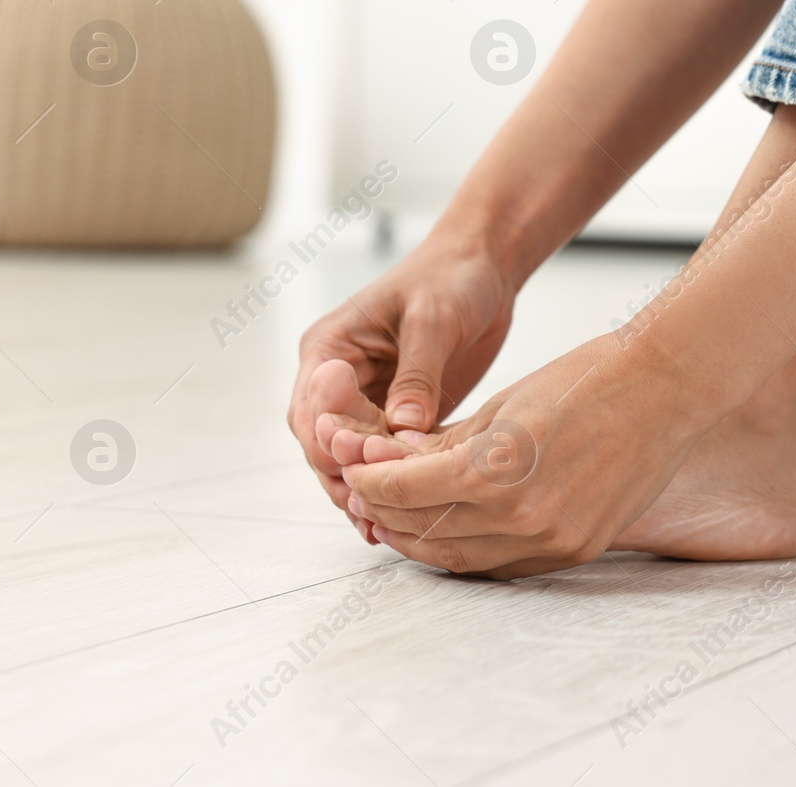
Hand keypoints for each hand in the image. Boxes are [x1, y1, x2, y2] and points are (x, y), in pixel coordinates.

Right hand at [287, 236, 514, 513]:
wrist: (483, 270)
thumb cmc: (451, 277)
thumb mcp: (433, 318)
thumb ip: (417, 372)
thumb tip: (404, 426)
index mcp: (330, 347)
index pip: (312, 407)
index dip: (330, 439)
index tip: (356, 459)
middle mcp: (339, 379)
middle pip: (322, 443)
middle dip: (343, 475)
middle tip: (370, 508)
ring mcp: (367, 401)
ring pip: (349, 459)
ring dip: (362, 489)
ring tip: (382, 525)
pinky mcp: (398, 418)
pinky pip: (383, 459)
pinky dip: (389, 485)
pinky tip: (400, 518)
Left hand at [336, 333, 716, 578]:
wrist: (667, 390)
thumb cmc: (587, 378)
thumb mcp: (503, 404)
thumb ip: (445, 443)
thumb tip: (390, 463)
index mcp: (495, 470)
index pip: (406, 491)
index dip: (370, 482)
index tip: (355, 470)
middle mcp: (521, 516)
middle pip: (427, 533)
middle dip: (388, 514)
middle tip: (367, 497)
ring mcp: (553, 539)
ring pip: (462, 560)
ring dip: (423, 541)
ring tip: (401, 518)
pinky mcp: (577, 549)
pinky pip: (505, 565)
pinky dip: (470, 552)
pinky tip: (454, 531)